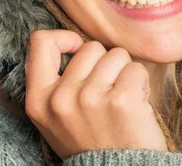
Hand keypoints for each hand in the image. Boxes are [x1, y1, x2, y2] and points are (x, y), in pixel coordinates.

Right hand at [24, 29, 167, 158]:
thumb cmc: (92, 142)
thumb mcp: (56, 118)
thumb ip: (57, 84)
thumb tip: (74, 45)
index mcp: (39, 100)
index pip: (41, 42)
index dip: (66, 39)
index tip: (79, 51)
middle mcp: (62, 98)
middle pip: (92, 47)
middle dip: (106, 64)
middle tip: (109, 92)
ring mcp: (91, 99)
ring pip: (117, 55)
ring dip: (125, 73)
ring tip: (122, 100)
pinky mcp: (121, 100)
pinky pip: (137, 69)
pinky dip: (142, 84)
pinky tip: (137, 105)